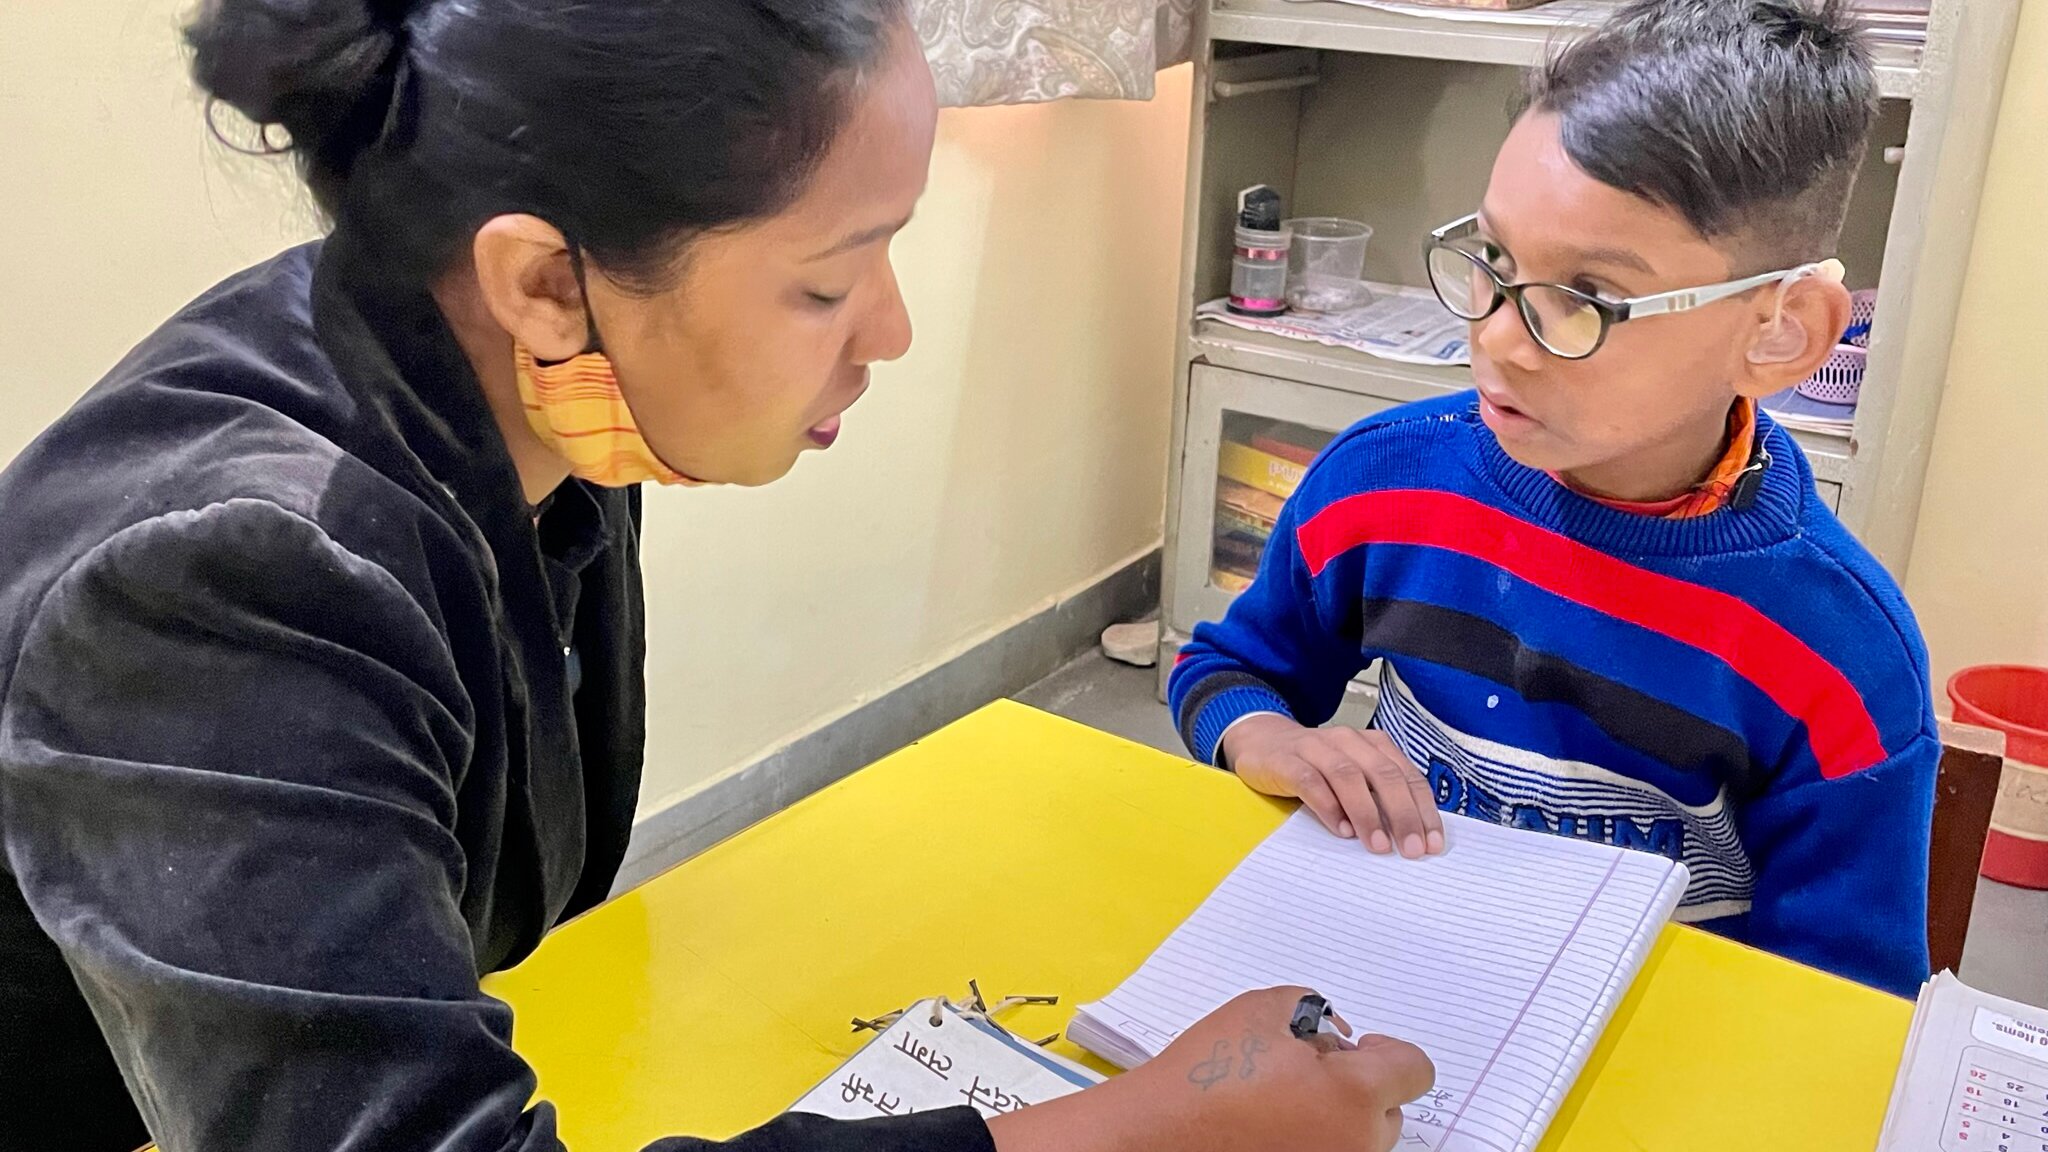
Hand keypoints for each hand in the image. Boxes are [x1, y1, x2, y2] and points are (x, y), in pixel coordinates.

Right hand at [989, 987, 1434, 1151]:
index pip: (1415, 1069)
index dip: (1386, 1052)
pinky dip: (1310, 1142)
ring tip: (1278, 1103)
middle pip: (1389, 1111)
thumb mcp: (1265, 1008)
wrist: (1158, 1135)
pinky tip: (1267, 1129)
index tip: (1353, 1050)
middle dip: (1357, 1088)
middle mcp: (1358, 1145)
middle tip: (1302, 1072)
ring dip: (1335, 1119)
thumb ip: (1318, 1014)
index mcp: (1358, 1096)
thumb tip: (1338, 1042)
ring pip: (1358, 1140)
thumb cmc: (1209, 1072)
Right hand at [1222, 715, 1445, 857]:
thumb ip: (1377, 796)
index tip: (1432, 843)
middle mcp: (1348, 741)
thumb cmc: (1315, 766)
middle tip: (1411, 849)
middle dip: (1402, 814)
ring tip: (1377, 845)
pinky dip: (1328, 806)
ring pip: (1349, 777)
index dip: (1423, 810)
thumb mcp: (1352, 774)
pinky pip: (1310, 782)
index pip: (1407, 776)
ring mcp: (1316, 748)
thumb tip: (1408, 837)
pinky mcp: (1287, 761)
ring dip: (1367, 813)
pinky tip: (1340, 830)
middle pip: (1383, 775)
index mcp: (1372, 744)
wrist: (1261, 742)